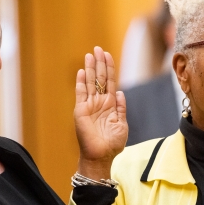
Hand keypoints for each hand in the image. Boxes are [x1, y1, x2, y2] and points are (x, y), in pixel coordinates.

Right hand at [74, 47, 127, 179]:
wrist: (101, 156)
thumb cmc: (112, 144)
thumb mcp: (122, 124)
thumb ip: (121, 108)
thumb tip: (120, 92)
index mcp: (110, 105)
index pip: (110, 82)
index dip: (109, 68)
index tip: (108, 54)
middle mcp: (99, 102)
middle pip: (99, 78)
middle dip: (100, 63)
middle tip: (99, 48)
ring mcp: (89, 106)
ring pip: (90, 82)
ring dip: (90, 68)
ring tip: (90, 54)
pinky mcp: (81, 111)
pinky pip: (81, 94)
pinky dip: (81, 82)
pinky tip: (82, 72)